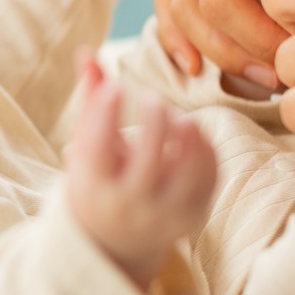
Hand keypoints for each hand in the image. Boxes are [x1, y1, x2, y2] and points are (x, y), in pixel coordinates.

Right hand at [65, 52, 216, 288]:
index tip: (118, 86)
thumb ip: (90, 100)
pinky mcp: (193, 217)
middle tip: (154, 98)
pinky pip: (209, 176)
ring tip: (179, 118)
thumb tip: (86, 51)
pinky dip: (205, 149)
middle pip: (148, 155)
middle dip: (154, 118)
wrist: (116, 243)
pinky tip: (193, 134)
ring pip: (187, 169)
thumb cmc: (98, 179)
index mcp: (94, 187)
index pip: (98, 146)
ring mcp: (165, 215)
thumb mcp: (86, 147)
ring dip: (187, 134)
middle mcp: (129, 206)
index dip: (107, 111)